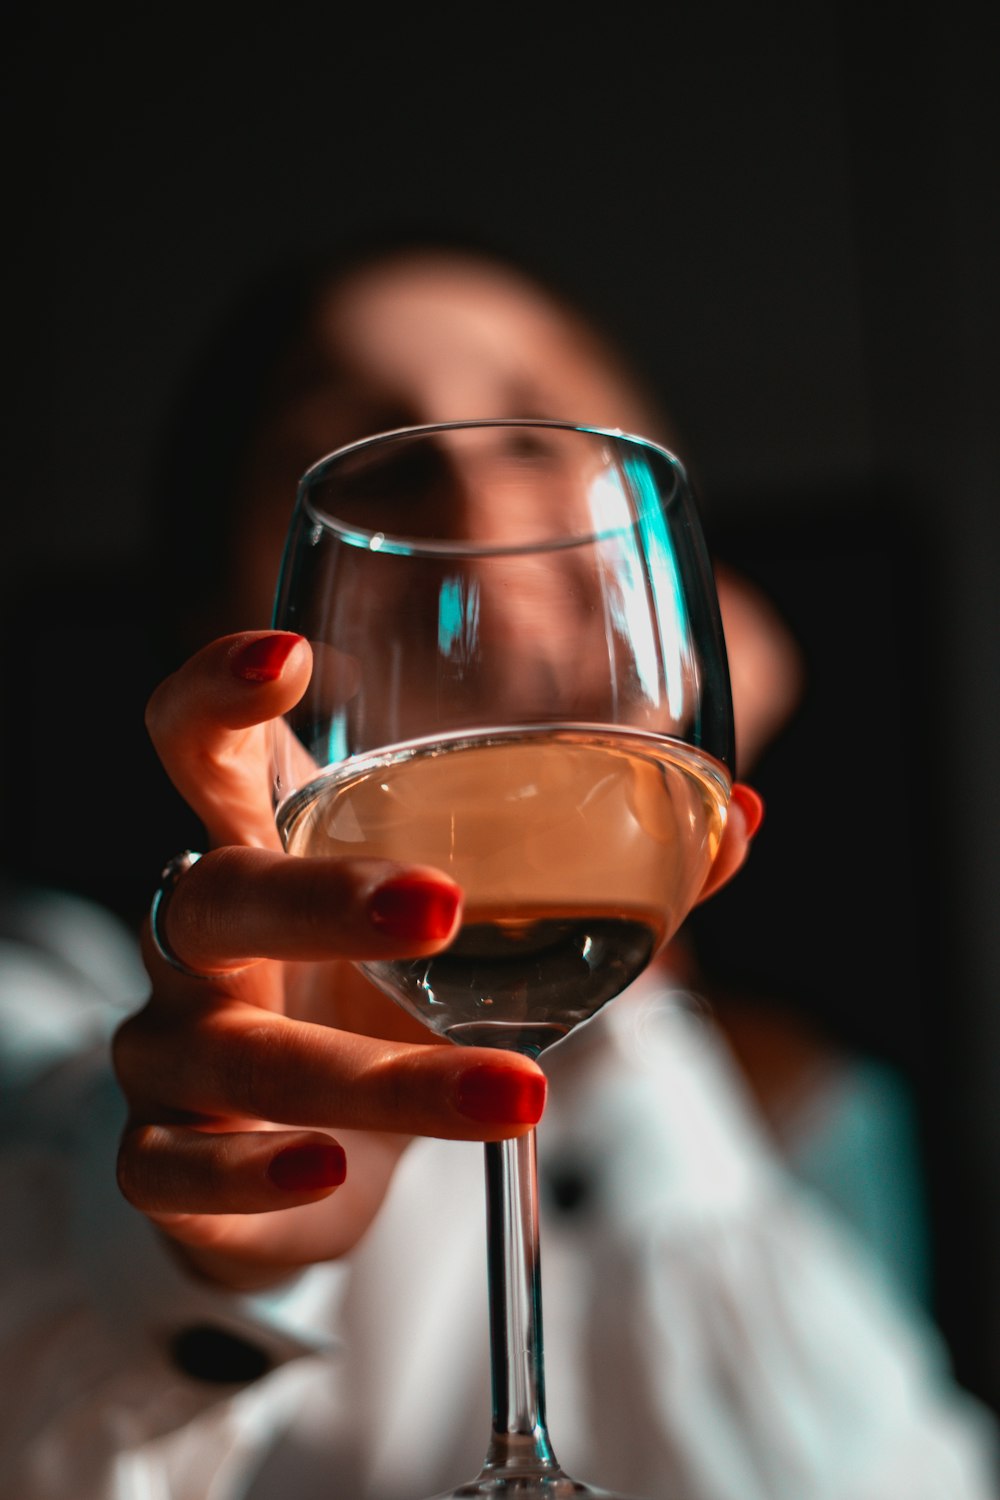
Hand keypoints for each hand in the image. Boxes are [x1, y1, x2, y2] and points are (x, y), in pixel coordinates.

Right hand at [113, 631, 759, 1289]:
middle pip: (221, 893)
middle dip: (323, 898)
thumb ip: (599, 868)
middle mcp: (200, 935)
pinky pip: (175, 1167)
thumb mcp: (476, 931)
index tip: (290, 657)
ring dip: (368, 1075)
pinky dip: (252, 1172)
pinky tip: (332, 1173)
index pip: (198, 747)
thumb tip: (741, 815)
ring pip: (232, 1049)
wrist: (300, 1151)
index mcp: (264, 848)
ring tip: (509, 1094)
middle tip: (444, 906)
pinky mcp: (163, 1152)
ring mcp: (170, 1045)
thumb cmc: (385, 999)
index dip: (217, 694)